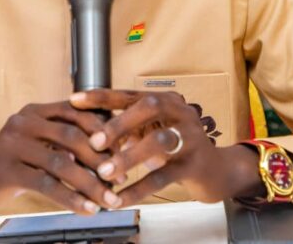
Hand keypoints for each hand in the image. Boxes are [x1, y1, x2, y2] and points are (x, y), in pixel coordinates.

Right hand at [0, 101, 122, 217]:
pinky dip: (70, 198)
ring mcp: (12, 144)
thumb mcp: (39, 144)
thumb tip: (112, 152)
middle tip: (121, 179)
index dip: (103, 130)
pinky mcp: (5, 169)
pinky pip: (46, 184)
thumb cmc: (14, 164)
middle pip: (72, 135)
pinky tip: (86, 209)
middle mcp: (24, 121)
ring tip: (109, 200)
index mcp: (36, 110)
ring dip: (90, 184)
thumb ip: (66, 141)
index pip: (77, 111)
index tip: (124, 150)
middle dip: (101, 159)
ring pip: (61, 162)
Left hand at [70, 89, 264, 206]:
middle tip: (95, 142)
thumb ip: (126, 130)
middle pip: (148, 107)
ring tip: (105, 173)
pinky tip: (120, 198)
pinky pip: (164, 176)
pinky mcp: (195, 164)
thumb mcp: (151, 132)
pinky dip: (139, 188)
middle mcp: (180, 112)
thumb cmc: (176, 148)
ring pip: (158, 141)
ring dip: (129, 157)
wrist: (216, 170)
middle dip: (119, 123)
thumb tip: (87, 134)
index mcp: (165, 100)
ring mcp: (191, 137)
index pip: (129, 94)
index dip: (102, 97)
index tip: (75, 100)